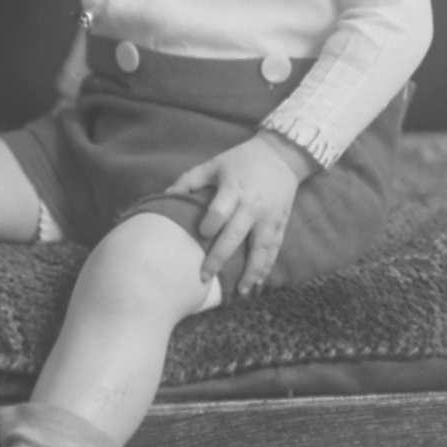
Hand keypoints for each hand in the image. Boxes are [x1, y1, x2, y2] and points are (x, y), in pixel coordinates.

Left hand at [165, 131, 307, 295]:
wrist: (282, 155)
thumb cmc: (242, 160)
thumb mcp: (215, 164)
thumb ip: (190, 179)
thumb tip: (164, 195)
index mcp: (234, 189)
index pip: (220, 210)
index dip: (210, 224)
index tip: (201, 234)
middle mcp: (252, 206)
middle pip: (236, 235)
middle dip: (219, 258)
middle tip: (203, 277)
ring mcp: (269, 217)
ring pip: (260, 248)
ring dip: (251, 271)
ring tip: (239, 292)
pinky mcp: (281, 224)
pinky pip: (274, 249)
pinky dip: (267, 267)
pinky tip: (258, 284)